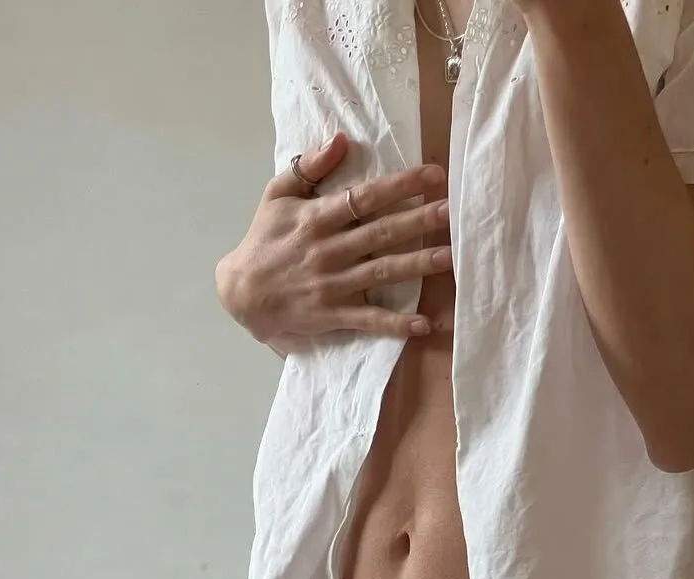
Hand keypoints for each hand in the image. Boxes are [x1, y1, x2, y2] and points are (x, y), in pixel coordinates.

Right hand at [215, 134, 451, 355]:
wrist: (240, 292)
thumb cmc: (263, 240)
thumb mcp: (276, 195)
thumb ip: (308, 167)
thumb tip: (341, 139)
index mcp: (317, 217)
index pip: (366, 196)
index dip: (401, 185)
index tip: (434, 174)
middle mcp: (328, 250)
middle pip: (381, 232)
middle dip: (419, 221)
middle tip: (453, 212)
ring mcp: (332, 284)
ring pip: (381, 272)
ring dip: (417, 266)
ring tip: (449, 258)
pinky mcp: (333, 314)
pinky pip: (369, 319)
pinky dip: (396, 323)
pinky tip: (424, 324)